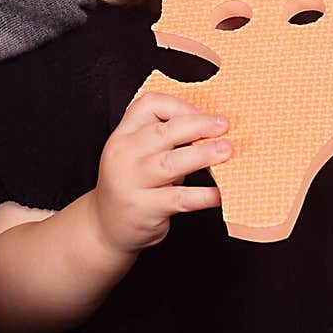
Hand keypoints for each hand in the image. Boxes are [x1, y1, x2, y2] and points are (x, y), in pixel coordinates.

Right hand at [87, 92, 229, 257]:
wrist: (106, 227)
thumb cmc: (133, 185)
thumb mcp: (137, 155)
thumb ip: (164, 141)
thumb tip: (209, 131)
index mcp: (123, 135)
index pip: (148, 105)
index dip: (179, 106)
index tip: (203, 114)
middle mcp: (124, 155)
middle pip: (163, 131)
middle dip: (198, 125)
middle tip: (224, 126)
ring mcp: (132, 182)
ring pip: (171, 162)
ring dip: (203, 155)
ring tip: (226, 151)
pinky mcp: (144, 208)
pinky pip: (179, 198)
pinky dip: (204, 195)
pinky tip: (220, 193)